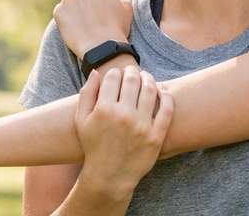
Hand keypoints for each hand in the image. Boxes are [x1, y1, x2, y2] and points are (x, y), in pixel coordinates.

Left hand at [54, 0, 132, 57]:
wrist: (101, 47)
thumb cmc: (117, 27)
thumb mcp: (126, 6)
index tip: (98, 6)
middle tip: (88, 13)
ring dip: (72, 4)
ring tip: (79, 19)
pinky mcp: (58, 11)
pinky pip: (60, 12)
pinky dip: (65, 18)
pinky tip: (74, 28)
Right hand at [74, 66, 173, 194]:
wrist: (109, 176)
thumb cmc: (93, 146)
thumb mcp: (81, 120)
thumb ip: (86, 94)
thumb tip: (96, 72)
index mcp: (104, 109)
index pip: (113, 76)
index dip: (115, 72)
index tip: (116, 75)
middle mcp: (124, 115)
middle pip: (132, 79)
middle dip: (132, 71)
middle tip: (133, 72)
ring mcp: (142, 126)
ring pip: (150, 89)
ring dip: (149, 79)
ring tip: (146, 79)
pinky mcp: (156, 136)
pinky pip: (166, 109)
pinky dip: (166, 95)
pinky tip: (162, 91)